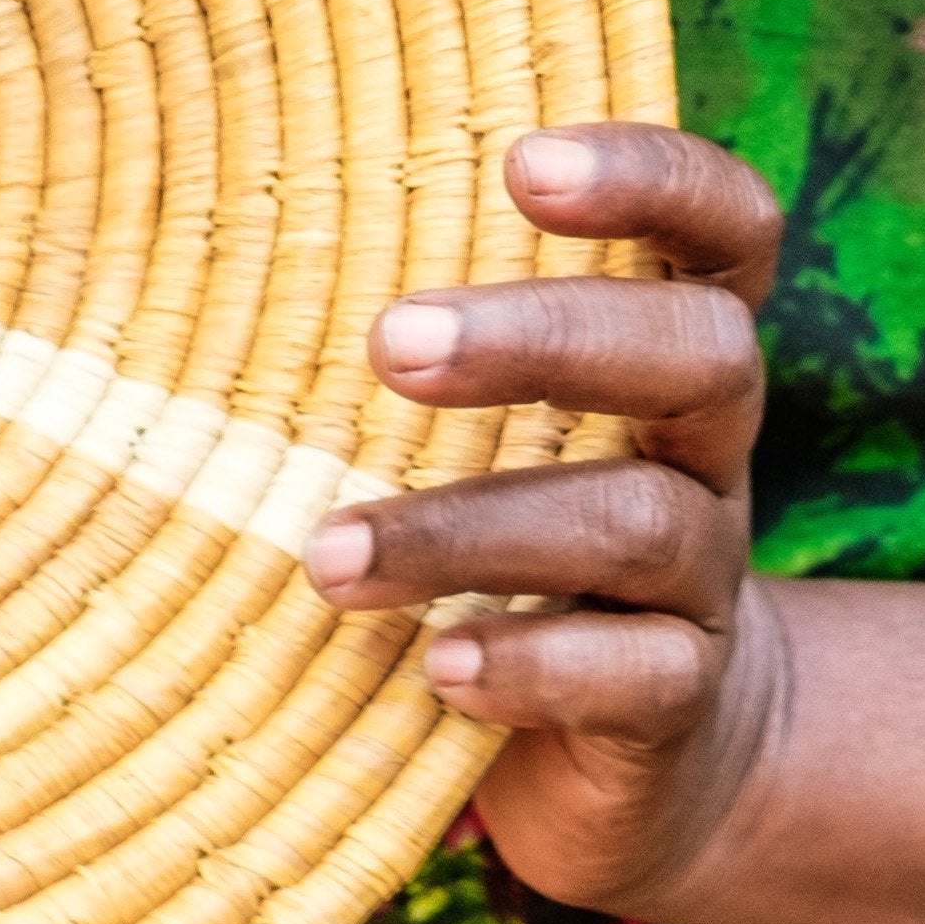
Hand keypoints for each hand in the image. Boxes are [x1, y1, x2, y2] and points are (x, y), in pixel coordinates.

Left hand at [303, 124, 786, 923]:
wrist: (649, 758)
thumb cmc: (511, 535)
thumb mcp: (484, 426)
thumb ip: (419, 343)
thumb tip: (200, 249)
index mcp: (668, 344)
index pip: (724, 226)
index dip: (653, 176)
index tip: (524, 165)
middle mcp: (707, 446)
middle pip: (699, 350)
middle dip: (546, 337)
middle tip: (393, 343)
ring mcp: (704, 578)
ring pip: (639, 523)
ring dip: (474, 529)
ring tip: (331, 555)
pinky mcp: (679, 704)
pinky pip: (637, 675)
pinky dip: (532, 665)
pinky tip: (437, 671)